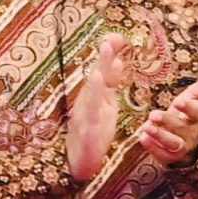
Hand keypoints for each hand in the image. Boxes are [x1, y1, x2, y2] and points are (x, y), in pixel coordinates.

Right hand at [68, 36, 122, 182]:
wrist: (80, 162)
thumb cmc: (93, 132)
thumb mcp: (107, 106)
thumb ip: (111, 85)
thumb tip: (117, 61)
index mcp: (97, 96)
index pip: (104, 73)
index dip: (109, 56)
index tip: (117, 37)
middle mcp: (89, 101)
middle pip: (98, 76)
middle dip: (104, 57)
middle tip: (112, 38)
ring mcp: (87, 113)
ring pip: (93, 89)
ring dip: (100, 69)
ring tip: (105, 51)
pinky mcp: (88, 127)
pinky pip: (92, 108)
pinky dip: (95, 94)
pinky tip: (99, 79)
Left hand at [142, 63, 197, 166]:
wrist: (184, 138)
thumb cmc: (187, 113)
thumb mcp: (193, 98)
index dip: (190, 108)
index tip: (179, 102)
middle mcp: (192, 132)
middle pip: (182, 128)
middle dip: (168, 122)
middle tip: (153, 115)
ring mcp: (182, 146)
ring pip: (174, 143)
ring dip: (160, 136)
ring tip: (146, 127)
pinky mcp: (170, 156)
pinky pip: (163, 154)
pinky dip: (153, 147)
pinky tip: (142, 138)